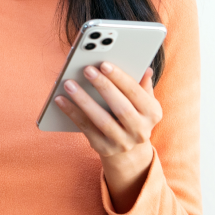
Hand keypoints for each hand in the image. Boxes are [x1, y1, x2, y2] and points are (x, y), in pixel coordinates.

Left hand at [54, 61, 162, 212]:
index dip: (120, 78)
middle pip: (120, 107)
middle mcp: (140, 131)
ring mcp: (122, 142)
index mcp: (152, 114)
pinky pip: (86, 128)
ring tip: (69, 84)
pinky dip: (72, 113)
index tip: (104, 64)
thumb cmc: (133, 115)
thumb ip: (142, 86)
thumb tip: (145, 69)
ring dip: (84, 100)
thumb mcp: (143, 102)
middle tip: (87, 70)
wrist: (129, 150)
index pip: (136, 93)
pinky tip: (61, 100)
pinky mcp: (104, 148)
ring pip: (101, 120)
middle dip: (103, 86)